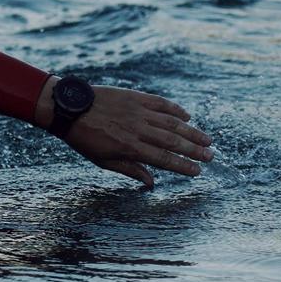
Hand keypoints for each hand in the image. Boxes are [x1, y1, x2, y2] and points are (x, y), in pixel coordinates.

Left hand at [60, 86, 210, 188]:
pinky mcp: (136, 97)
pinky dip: (176, 109)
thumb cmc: (84, 138)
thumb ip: (130, 170)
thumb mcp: (103, 161)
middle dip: (194, 150)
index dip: (183, 166)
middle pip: (173, 141)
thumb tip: (151, 183)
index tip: (197, 171)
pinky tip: (187, 116)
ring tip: (207, 139)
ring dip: (191, 132)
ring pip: (172, 122)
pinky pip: (161, 103)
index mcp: (130, 148)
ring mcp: (139, 111)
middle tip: (211, 156)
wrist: (70, 108)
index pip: (164, 159)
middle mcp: (138, 130)